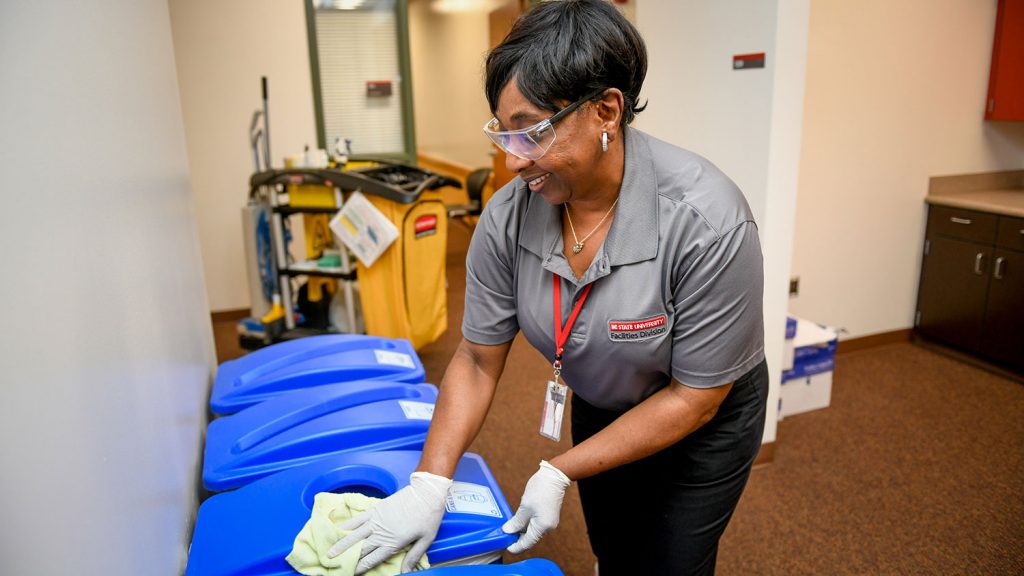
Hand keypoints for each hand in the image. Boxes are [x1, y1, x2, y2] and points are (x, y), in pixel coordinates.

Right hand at [327, 471, 451, 573]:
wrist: (427, 493)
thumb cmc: (428, 517)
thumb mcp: (425, 540)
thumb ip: (413, 556)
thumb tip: (406, 572)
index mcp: (394, 543)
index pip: (372, 559)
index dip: (360, 568)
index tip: (351, 573)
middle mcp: (382, 533)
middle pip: (360, 549)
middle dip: (347, 559)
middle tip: (334, 565)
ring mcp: (377, 520)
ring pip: (355, 535)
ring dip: (341, 544)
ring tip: (330, 552)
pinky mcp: (376, 509)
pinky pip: (358, 519)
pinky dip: (347, 525)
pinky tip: (338, 530)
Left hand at [501, 460, 570, 553]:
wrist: (554, 476)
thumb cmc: (541, 489)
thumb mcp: (525, 506)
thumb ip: (516, 521)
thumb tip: (508, 531)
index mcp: (542, 527)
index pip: (527, 543)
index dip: (515, 547)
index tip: (505, 547)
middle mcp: (548, 527)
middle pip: (530, 539)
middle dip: (517, 539)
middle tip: (504, 537)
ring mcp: (549, 521)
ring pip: (532, 531)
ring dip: (521, 531)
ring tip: (509, 528)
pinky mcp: (548, 515)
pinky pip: (536, 524)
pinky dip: (526, 525)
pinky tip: (518, 521)